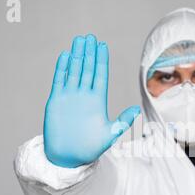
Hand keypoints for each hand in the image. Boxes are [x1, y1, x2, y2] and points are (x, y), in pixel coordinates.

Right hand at [43, 35, 140, 167]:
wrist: (67, 157)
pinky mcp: (56, 101)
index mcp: (98, 101)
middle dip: (89, 53)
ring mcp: (70, 97)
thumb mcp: (110, 134)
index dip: (101, 60)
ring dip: (76, 56)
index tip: (102, 46)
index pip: (100, 75)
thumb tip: (137, 110)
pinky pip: (59, 80)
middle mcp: (84, 96)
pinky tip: (65, 56)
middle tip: (90, 37)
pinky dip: (62, 68)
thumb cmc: (89, 149)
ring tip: (78, 40)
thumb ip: (123, 121)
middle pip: (87, 69)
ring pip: (74, 71)